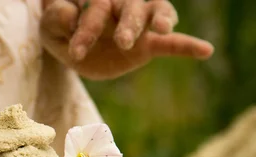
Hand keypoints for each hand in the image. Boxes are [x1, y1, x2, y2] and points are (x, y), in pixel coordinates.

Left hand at [40, 0, 214, 79]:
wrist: (75, 45)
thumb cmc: (61, 30)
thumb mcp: (50, 27)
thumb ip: (55, 18)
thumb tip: (70, 14)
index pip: (96, 8)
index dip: (87, 29)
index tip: (75, 53)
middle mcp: (122, 3)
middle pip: (130, 7)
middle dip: (129, 23)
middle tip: (123, 42)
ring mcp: (139, 21)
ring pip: (153, 14)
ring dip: (159, 20)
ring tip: (162, 29)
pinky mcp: (149, 43)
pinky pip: (172, 43)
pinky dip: (187, 46)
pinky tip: (205, 50)